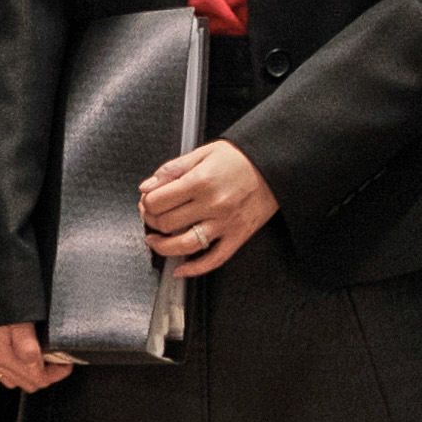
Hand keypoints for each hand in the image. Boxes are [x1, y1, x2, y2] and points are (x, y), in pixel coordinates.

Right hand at [0, 320, 72, 392]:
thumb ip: (28, 346)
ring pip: (11, 382)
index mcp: (3, 355)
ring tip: (36, 360)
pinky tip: (14, 360)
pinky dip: (7, 372)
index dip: (56, 373)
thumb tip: (36, 365)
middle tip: (54, 362)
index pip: (37, 378)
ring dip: (26, 375)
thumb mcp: (19, 320)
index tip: (65, 365)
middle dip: (44, 375)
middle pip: (26, 383)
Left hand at [137, 139, 280, 276]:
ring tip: (156, 241)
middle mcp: (212, 204)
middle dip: (152, 222)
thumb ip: (172, 169)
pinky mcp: (237, 236)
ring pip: (185, 245)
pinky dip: (195, 268)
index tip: (148, 201)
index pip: (158, 201)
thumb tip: (147, 186)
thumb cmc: (241, 158)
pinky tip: (181, 268)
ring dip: (163, 247)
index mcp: (200, 181)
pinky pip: (214, 259)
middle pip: (167, 223)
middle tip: (152, 217)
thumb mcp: (203, 152)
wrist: (275, 165)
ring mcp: (225, 223)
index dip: (147, 202)